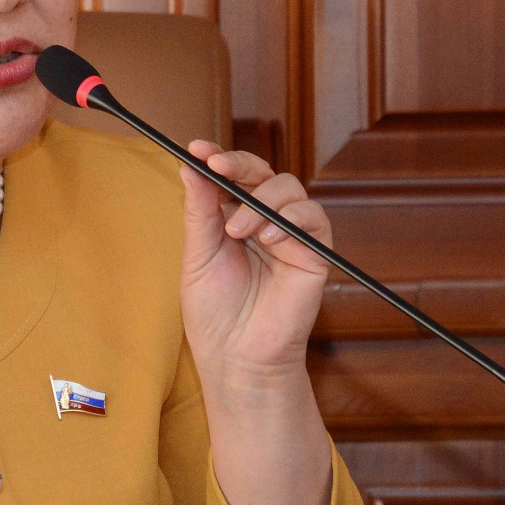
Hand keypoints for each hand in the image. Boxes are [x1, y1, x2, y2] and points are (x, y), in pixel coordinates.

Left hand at [179, 142, 331, 398]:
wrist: (236, 356)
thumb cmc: (214, 313)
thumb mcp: (197, 256)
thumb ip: (199, 211)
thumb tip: (191, 166)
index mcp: (230, 218)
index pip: (230, 176)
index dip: (217, 157)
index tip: (197, 148)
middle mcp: (262, 221)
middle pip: (261, 172)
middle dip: (239, 164)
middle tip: (218, 166)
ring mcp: (289, 235)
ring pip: (289, 187)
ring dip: (261, 199)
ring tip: (238, 230)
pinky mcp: (314, 253)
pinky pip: (314, 217)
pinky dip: (291, 218)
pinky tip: (267, 238)